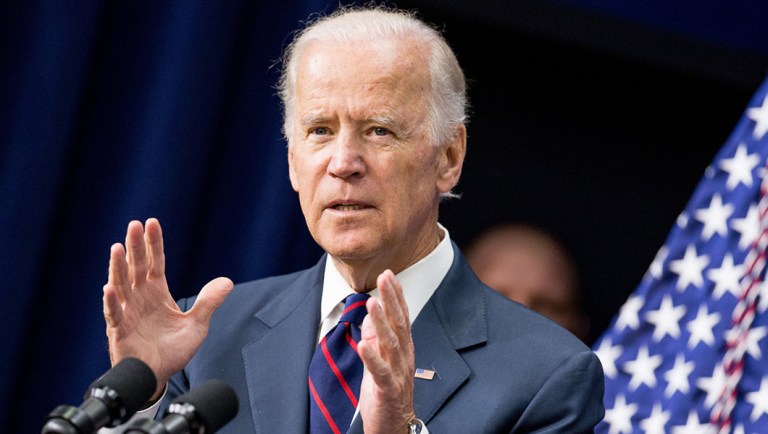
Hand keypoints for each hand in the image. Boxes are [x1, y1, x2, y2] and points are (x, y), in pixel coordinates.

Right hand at [102, 218, 232, 398]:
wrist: (159, 376)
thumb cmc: (173, 350)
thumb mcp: (197, 325)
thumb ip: (208, 302)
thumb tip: (228, 282)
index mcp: (157, 292)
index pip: (155, 262)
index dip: (153, 243)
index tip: (152, 222)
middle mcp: (140, 298)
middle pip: (137, 267)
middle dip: (135, 246)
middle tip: (133, 225)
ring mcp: (127, 312)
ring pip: (121, 285)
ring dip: (118, 267)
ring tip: (117, 248)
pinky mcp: (119, 331)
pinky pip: (113, 314)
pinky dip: (111, 301)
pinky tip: (109, 288)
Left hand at [357, 270, 415, 433]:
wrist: (393, 427)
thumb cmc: (386, 394)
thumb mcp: (380, 361)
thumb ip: (377, 339)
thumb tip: (370, 315)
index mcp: (403, 350)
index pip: (401, 317)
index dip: (396, 296)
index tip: (389, 275)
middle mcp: (404, 358)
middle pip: (399, 324)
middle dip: (391, 300)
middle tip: (385, 277)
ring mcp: (398, 374)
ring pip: (391, 344)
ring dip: (381, 322)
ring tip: (372, 303)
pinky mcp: (388, 390)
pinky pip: (380, 372)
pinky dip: (372, 357)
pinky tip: (364, 343)